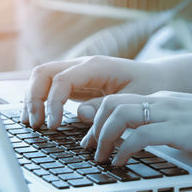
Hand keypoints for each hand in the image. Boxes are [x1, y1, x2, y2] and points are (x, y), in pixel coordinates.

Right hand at [21, 56, 168, 128]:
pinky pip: (52, 87)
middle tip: (36, 125)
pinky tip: (40, 119)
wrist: (159, 78)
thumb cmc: (149, 87)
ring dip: (33, 99)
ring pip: (43, 78)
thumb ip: (107, 106)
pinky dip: (42, 101)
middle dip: (34, 98)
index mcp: (96, 66)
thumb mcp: (133, 99)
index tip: (53, 125)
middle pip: (43, 73)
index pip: (61, 80)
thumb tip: (80, 114)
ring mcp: (78, 73)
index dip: (52, 103)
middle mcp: (83, 65)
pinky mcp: (77, 83)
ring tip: (32, 124)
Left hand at [81, 91, 191, 165]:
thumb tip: (151, 138)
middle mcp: (163, 101)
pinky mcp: (180, 129)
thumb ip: (170, 124)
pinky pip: (139, 136)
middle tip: (90, 148)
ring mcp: (171, 113)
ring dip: (103, 137)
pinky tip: (121, 162)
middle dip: (94, 126)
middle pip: (111, 103)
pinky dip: (123, 150)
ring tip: (101, 156)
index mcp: (165, 98)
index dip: (99, 118)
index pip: (120, 99)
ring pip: (119, 115)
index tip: (94, 137)